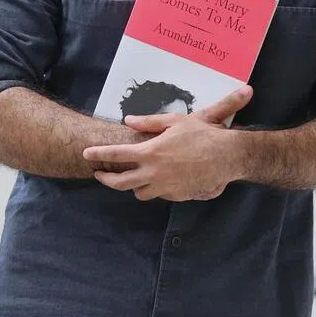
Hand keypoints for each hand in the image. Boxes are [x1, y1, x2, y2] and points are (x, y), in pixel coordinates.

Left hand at [82, 86, 252, 201]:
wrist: (228, 156)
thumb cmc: (204, 134)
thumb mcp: (177, 121)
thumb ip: (150, 122)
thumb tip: (129, 120)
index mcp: (151, 152)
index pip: (116, 155)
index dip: (99, 154)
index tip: (87, 154)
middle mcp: (153, 173)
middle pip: (120, 183)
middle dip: (106, 179)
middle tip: (100, 175)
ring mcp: (165, 187)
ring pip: (139, 193)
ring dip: (134, 186)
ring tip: (134, 178)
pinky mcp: (177, 196)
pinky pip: (160, 195)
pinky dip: (156, 188)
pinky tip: (162, 180)